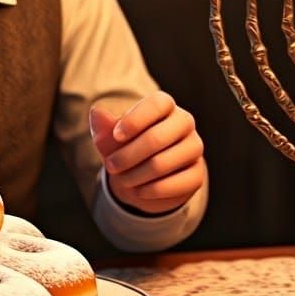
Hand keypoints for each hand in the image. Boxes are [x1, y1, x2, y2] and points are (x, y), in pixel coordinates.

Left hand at [89, 92, 204, 214]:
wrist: (143, 176)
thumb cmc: (127, 148)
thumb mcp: (111, 139)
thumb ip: (104, 127)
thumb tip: (96, 113)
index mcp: (165, 105)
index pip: (156, 104)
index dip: (135, 120)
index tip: (116, 136)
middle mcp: (184, 122)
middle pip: (157, 137)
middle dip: (127, 155)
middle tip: (111, 166)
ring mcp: (194, 147)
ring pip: (163, 163)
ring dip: (135, 175)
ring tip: (122, 180)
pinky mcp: (197, 173)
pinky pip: (175, 184)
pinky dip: (151, 190)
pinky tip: (139, 191)